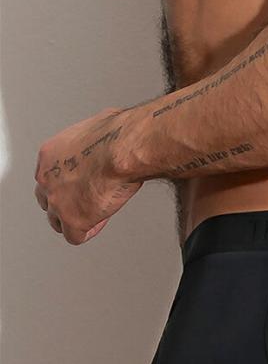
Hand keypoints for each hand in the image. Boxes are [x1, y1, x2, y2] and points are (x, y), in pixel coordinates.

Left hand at [34, 106, 142, 244]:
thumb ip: (95, 140)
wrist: (123, 148)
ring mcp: (57, 200)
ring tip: (95, 215)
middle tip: (87, 201)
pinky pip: (75, 236)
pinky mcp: (72, 219)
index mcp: (51, 154)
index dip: (69, 182)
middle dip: (66, 203)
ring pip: (57, 221)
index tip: (85, 182)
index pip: (50, 176)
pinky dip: (89, 231)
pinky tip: (100, 222)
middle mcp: (47, 177)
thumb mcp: (100, 128)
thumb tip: (110, 138)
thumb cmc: (118, 135)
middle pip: (47, 200)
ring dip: (75, 220)